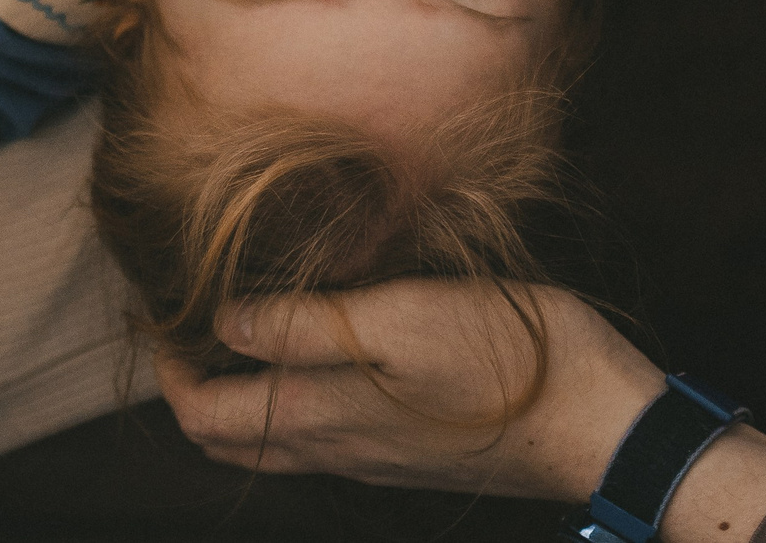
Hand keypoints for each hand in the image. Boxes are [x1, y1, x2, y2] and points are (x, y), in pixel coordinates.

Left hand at [156, 279, 660, 499]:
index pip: (203, 415)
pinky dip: (290, 399)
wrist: (598, 424)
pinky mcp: (407, 452)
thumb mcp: (399, 317)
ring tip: (246, 323)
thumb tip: (220, 322)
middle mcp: (335, 449)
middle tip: (193, 318)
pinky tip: (318, 347)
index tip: (166, 308)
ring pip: (274, 440)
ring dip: (242, 392)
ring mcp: (371, 457)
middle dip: (195, 383)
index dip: (170, 366)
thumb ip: (304, 327)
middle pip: (229, 437)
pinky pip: (320, 437)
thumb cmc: (504, 361)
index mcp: (320, 417)